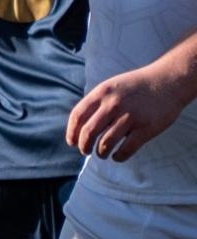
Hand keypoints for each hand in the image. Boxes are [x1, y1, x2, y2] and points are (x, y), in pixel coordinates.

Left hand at [67, 63, 189, 161]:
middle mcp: (113, 105)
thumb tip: (80, 125)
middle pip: (88, 132)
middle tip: (84, 151)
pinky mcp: (146, 128)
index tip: (71, 142)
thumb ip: (96, 103)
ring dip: (101, 152)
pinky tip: (117, 156)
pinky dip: (119, 156)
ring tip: (102, 154)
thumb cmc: (135, 87)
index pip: (78, 115)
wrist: (167, 81)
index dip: (72, 132)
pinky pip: (127, 149)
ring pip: (106, 143)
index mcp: (101, 93)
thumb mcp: (111, 87)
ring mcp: (130, 117)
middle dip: (83, 145)